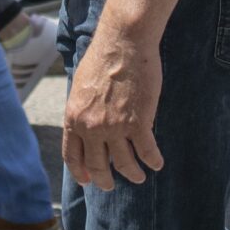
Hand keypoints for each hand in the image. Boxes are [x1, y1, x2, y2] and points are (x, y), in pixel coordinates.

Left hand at [63, 20, 164, 190]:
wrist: (124, 43)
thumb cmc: (103, 57)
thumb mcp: (80, 86)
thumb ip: (82, 109)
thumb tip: (84, 123)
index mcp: (74, 118)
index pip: (73, 156)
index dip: (81, 172)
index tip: (87, 180)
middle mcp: (91, 128)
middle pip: (97, 165)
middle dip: (105, 180)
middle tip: (111, 185)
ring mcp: (115, 127)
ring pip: (124, 164)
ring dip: (132, 174)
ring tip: (138, 177)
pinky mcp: (138, 123)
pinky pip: (146, 152)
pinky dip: (153, 161)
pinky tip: (157, 164)